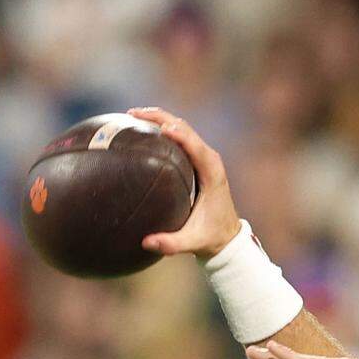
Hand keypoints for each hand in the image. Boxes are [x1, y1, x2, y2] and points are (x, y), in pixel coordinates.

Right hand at [127, 107, 240, 257]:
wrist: (227, 235)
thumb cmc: (211, 236)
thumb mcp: (193, 242)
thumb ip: (171, 244)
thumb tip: (147, 242)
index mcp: (212, 173)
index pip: (195, 146)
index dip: (179, 134)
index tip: (161, 127)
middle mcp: (209, 160)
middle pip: (185, 128)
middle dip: (160, 117)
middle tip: (132, 114)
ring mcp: (204, 157)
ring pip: (182, 127)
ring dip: (159, 118)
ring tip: (132, 115)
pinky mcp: (198, 159)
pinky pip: (180, 136)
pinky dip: (162, 128)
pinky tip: (141, 129)